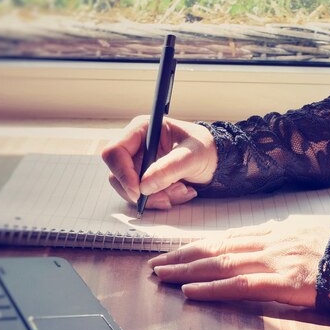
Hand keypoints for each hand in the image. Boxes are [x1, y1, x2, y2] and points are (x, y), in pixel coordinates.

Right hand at [101, 115, 217, 208]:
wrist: (215, 160)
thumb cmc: (205, 149)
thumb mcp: (193, 156)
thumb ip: (169, 168)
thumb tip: (144, 186)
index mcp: (141, 129)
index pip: (114, 152)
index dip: (123, 174)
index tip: (139, 192)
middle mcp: (135, 145)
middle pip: (117, 175)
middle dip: (142, 191)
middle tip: (168, 198)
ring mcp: (138, 163)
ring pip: (129, 189)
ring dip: (155, 198)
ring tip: (182, 191)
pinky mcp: (144, 178)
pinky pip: (142, 196)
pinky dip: (160, 200)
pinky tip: (180, 192)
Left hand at [147, 218, 329, 306]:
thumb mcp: (315, 234)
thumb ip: (289, 236)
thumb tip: (272, 237)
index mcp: (278, 230)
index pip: (229, 237)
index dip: (200, 244)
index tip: (178, 250)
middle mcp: (271, 241)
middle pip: (217, 247)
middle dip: (184, 256)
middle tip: (156, 263)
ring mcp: (276, 260)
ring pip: (221, 263)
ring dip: (188, 271)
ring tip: (162, 276)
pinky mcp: (283, 282)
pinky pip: (240, 285)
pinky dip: (212, 289)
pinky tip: (191, 292)